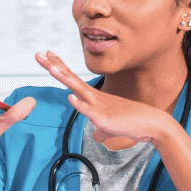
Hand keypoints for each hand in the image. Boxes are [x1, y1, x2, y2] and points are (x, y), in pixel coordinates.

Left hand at [34, 52, 169, 145]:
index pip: (72, 79)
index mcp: (94, 98)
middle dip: (54, 66)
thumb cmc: (131, 123)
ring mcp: (99, 107)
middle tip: (39, 54)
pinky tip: (71, 99)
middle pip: (70, 79)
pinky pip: (91, 112)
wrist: (151, 125)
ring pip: (78, 90)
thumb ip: (101, 129)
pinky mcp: (105, 119)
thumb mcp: (110, 128)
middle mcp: (95, 98)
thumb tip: (97, 136)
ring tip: (52, 68)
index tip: (46, 56)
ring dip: (65, 78)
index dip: (59, 67)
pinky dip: (80, 105)